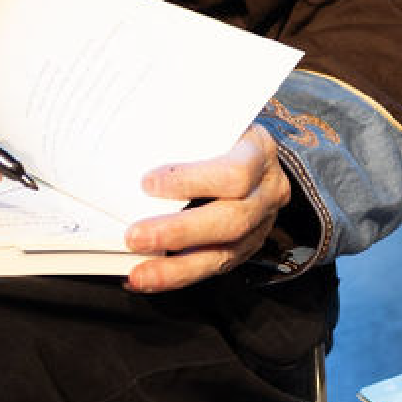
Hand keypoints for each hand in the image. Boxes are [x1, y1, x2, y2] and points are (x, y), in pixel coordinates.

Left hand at [121, 124, 291, 292]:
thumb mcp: (217, 123)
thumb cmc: (228, 134)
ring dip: (176, 268)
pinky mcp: (245, 248)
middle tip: (135, 236)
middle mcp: (267, 193)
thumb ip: (188, 135)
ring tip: (139, 273)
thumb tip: (135, 145)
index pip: (234, 173)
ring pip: (224, 255)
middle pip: (231, 221)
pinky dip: (176, 276)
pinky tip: (146, 278)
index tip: (148, 183)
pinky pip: (212, 268)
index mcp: (260, 153)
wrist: (260, 154)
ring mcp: (260, 226)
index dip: (191, 181)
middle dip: (179, 233)